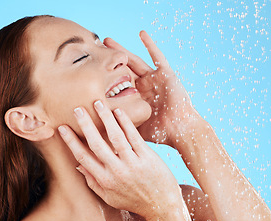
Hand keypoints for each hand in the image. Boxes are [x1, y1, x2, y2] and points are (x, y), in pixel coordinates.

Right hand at [58, 100, 182, 219]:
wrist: (162, 206)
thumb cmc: (133, 200)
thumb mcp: (109, 197)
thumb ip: (93, 182)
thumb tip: (78, 165)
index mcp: (105, 181)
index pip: (83, 157)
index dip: (71, 141)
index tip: (62, 128)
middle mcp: (116, 171)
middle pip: (96, 144)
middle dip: (85, 125)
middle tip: (77, 109)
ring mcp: (132, 163)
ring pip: (116, 137)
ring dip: (105, 118)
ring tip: (98, 104)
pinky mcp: (147, 157)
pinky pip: (134, 137)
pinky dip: (125, 123)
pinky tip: (118, 112)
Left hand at [104, 31, 201, 147]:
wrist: (181, 130)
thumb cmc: (160, 133)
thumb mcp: (135, 128)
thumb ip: (120, 127)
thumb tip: (99, 136)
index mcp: (137, 98)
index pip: (118, 84)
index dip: (105, 77)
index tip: (89, 71)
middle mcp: (145, 86)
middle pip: (123, 70)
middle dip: (109, 61)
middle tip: (94, 51)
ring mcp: (155, 79)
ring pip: (135, 61)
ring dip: (122, 51)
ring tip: (107, 41)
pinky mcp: (166, 74)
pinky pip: (158, 56)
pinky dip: (150, 45)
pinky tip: (141, 34)